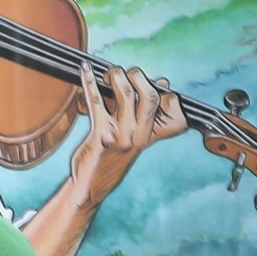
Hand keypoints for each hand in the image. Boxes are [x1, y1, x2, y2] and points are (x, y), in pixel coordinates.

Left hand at [70, 62, 188, 207]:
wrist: (91, 185)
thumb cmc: (111, 157)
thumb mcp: (135, 137)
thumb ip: (146, 114)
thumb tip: (161, 83)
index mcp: (151, 134)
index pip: (172, 105)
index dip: (166, 91)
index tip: (157, 84)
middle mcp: (139, 134)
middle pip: (150, 96)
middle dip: (139, 77)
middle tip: (128, 73)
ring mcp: (121, 134)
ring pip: (125, 94)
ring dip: (117, 76)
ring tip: (110, 73)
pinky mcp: (100, 134)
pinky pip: (96, 101)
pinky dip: (89, 82)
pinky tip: (85, 70)